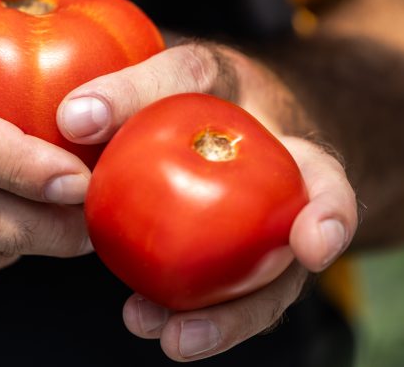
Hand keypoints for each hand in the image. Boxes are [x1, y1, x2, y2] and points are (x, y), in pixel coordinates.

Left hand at [56, 43, 357, 359]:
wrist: (227, 116)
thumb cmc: (216, 92)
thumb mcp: (192, 72)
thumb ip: (139, 86)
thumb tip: (73, 118)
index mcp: (301, 162)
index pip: (329, 188)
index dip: (330, 217)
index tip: (313, 246)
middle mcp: (287, 217)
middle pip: (282, 272)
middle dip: (246, 308)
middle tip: (189, 331)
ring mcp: (258, 251)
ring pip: (244, 301)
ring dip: (205, 324)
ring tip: (150, 328)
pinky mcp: (222, 271)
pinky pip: (208, 299)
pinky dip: (177, 311)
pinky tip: (140, 315)